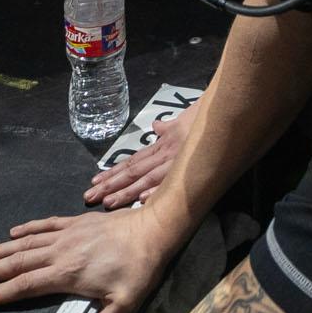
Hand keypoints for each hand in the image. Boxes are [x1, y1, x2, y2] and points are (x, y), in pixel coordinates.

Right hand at [0, 208, 171, 312]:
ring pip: (25, 243)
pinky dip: (26, 229)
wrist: (154, 229)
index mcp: (66, 275)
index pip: (24, 287)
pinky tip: (11, 233)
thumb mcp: (123, 306)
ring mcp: (66, 234)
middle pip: (17, 264)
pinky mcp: (75, 222)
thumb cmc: (139, 269)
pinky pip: (44, 225)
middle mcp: (60, 253)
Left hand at [80, 102, 196, 208]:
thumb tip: (156, 127)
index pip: (132, 162)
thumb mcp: (182, 120)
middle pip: (132, 172)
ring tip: (108, 203)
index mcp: (161, 146)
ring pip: (145, 179)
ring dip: (126, 192)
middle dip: (111, 186)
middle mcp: (163, 154)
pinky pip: (169, 181)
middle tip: (90, 197)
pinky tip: (141, 201)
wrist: (220, 110)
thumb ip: (168, 128)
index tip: (95, 182)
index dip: (113, 172)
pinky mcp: (188, 166)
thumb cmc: (202, 116)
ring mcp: (175, 161)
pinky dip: (155, 191)